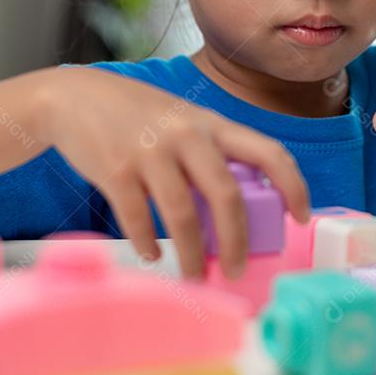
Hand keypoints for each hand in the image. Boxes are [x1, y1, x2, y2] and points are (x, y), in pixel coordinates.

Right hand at [34, 67, 310, 279]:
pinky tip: (152, 255)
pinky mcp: (116, 170)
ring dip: (191, 255)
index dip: (293, 187)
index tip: (300, 218)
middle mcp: (186, 135)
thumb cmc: (137, 117)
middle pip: (227, 194)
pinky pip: (139, 219)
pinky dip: (148, 244)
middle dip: (237, 240)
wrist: (75, 98)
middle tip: (237, 269)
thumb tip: (235, 212)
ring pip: (182, 215)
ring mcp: (150, 151)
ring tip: (194, 276)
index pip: (268, 152)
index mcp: (212, 124)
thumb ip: (209, 154)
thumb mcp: (183, 122)